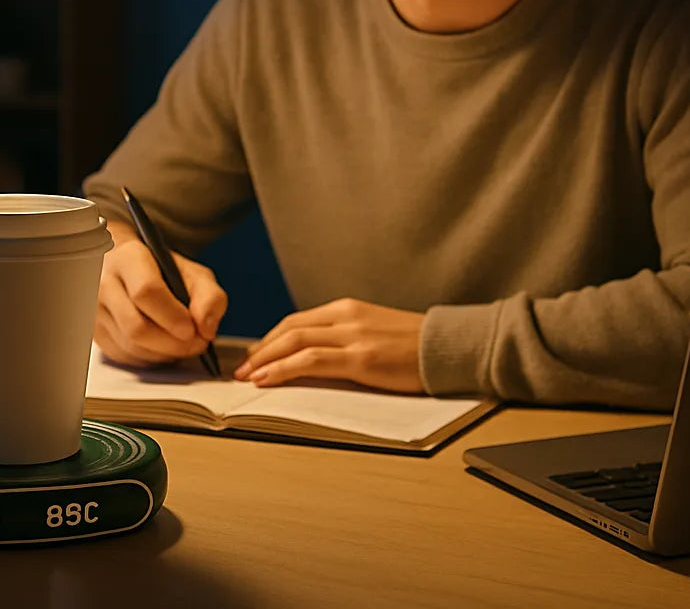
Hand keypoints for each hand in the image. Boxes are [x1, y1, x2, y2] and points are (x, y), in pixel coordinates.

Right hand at [94, 228, 226, 367]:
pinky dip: (149, 358)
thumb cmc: (162, 269)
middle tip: (196, 343)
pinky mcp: (94, 332)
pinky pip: (123, 357)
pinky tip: (162, 347)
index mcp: (129, 258)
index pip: (146, 291)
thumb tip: (205, 328)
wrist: (129, 268)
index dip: (172, 316)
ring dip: (163, 353)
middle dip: (172, 343)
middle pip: (136, 327)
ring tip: (182, 344)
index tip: (192, 330)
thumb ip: (210, 296)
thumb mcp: (193, 273)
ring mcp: (94, 309)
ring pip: (130, 346)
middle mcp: (104, 282)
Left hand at [233, 298, 424, 391]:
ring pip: (294, 342)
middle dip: (260, 350)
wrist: (448, 347)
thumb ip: (346, 337)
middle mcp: (345, 316)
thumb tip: (316, 357)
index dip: (270, 339)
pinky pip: (311, 361)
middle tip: (242, 368)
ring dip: (265, 360)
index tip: (254, 356)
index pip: (296, 321)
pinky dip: (283, 369)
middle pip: (289, 329)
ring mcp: (352, 336)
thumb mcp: (374, 331)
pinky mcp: (361, 358)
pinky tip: (268, 380)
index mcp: (347, 308)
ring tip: (247, 377)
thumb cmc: (415, 345)